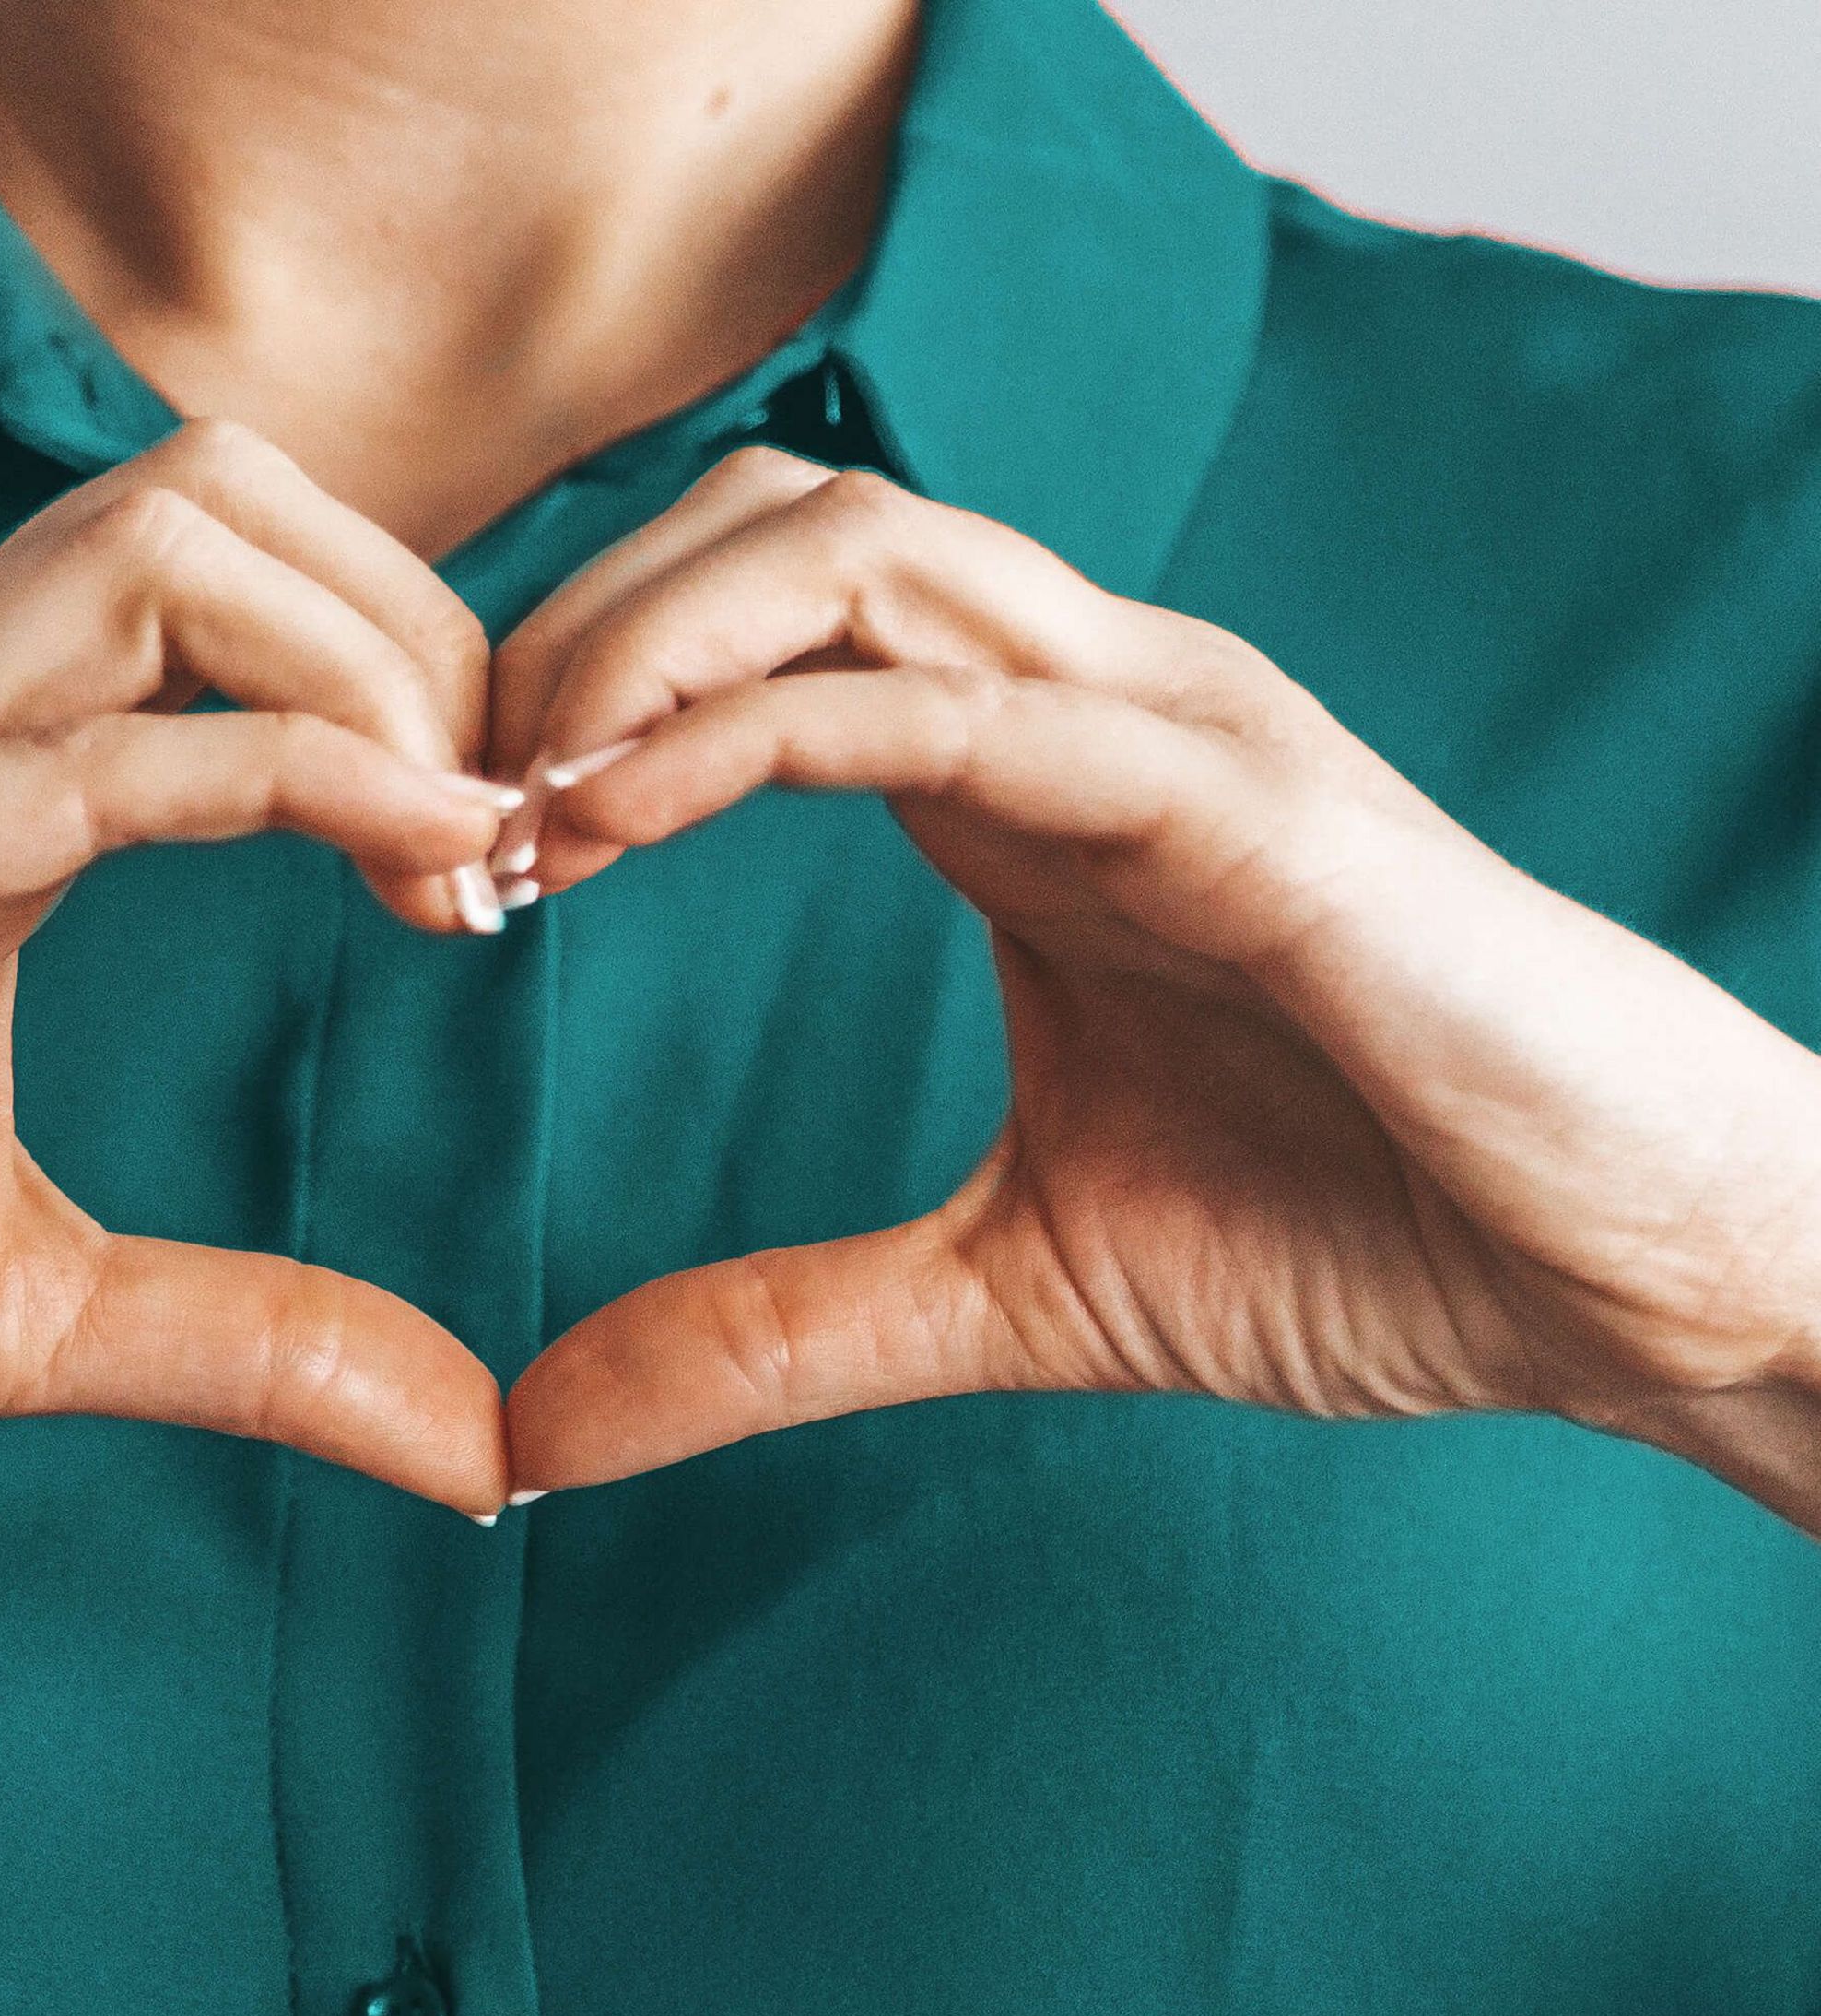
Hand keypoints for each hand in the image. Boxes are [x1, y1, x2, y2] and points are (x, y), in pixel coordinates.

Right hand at [0, 420, 520, 1588]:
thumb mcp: (28, 1313)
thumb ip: (255, 1340)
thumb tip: (474, 1445)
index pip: (231, 588)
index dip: (413, 687)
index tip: (508, 867)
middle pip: (221, 495)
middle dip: (423, 631)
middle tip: (516, 833)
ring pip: (156, 551)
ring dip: (372, 674)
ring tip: (472, 854)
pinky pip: (67, 762)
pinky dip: (280, 784)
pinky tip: (417, 871)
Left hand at [496, 448, 1820, 1514]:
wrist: (1627, 1273)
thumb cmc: (1360, 1239)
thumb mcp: (1000, 1293)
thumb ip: (769, 1337)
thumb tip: (531, 1431)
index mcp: (1016, 785)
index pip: (749, 635)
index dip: (570, 714)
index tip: (458, 868)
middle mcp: (1079, 708)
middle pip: (768, 528)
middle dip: (570, 633)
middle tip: (444, 803)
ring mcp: (1164, 726)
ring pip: (851, 547)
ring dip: (639, 642)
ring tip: (515, 790)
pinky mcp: (1243, 796)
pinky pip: (967, 694)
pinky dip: (767, 724)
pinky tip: (622, 812)